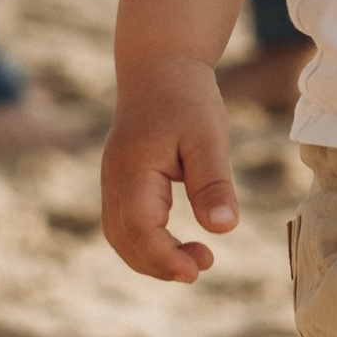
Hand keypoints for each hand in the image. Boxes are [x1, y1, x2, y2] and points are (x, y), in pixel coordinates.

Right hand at [101, 58, 239, 280]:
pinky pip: (125, 225)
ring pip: (121, 237)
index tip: (197, 271)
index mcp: (132, 171)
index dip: (165, 258)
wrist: (159, 65)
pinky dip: (147, 244)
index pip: (140, 230)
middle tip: (204, 265)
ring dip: (153, 259)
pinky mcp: (121, 183)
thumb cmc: (186, 97)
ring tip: (196, 259)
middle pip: (125, 241)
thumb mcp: (208, 137)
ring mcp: (113, 182)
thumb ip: (213, 183)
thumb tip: (223, 229)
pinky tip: (177, 245)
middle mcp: (114, 181)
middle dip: (161, 264)